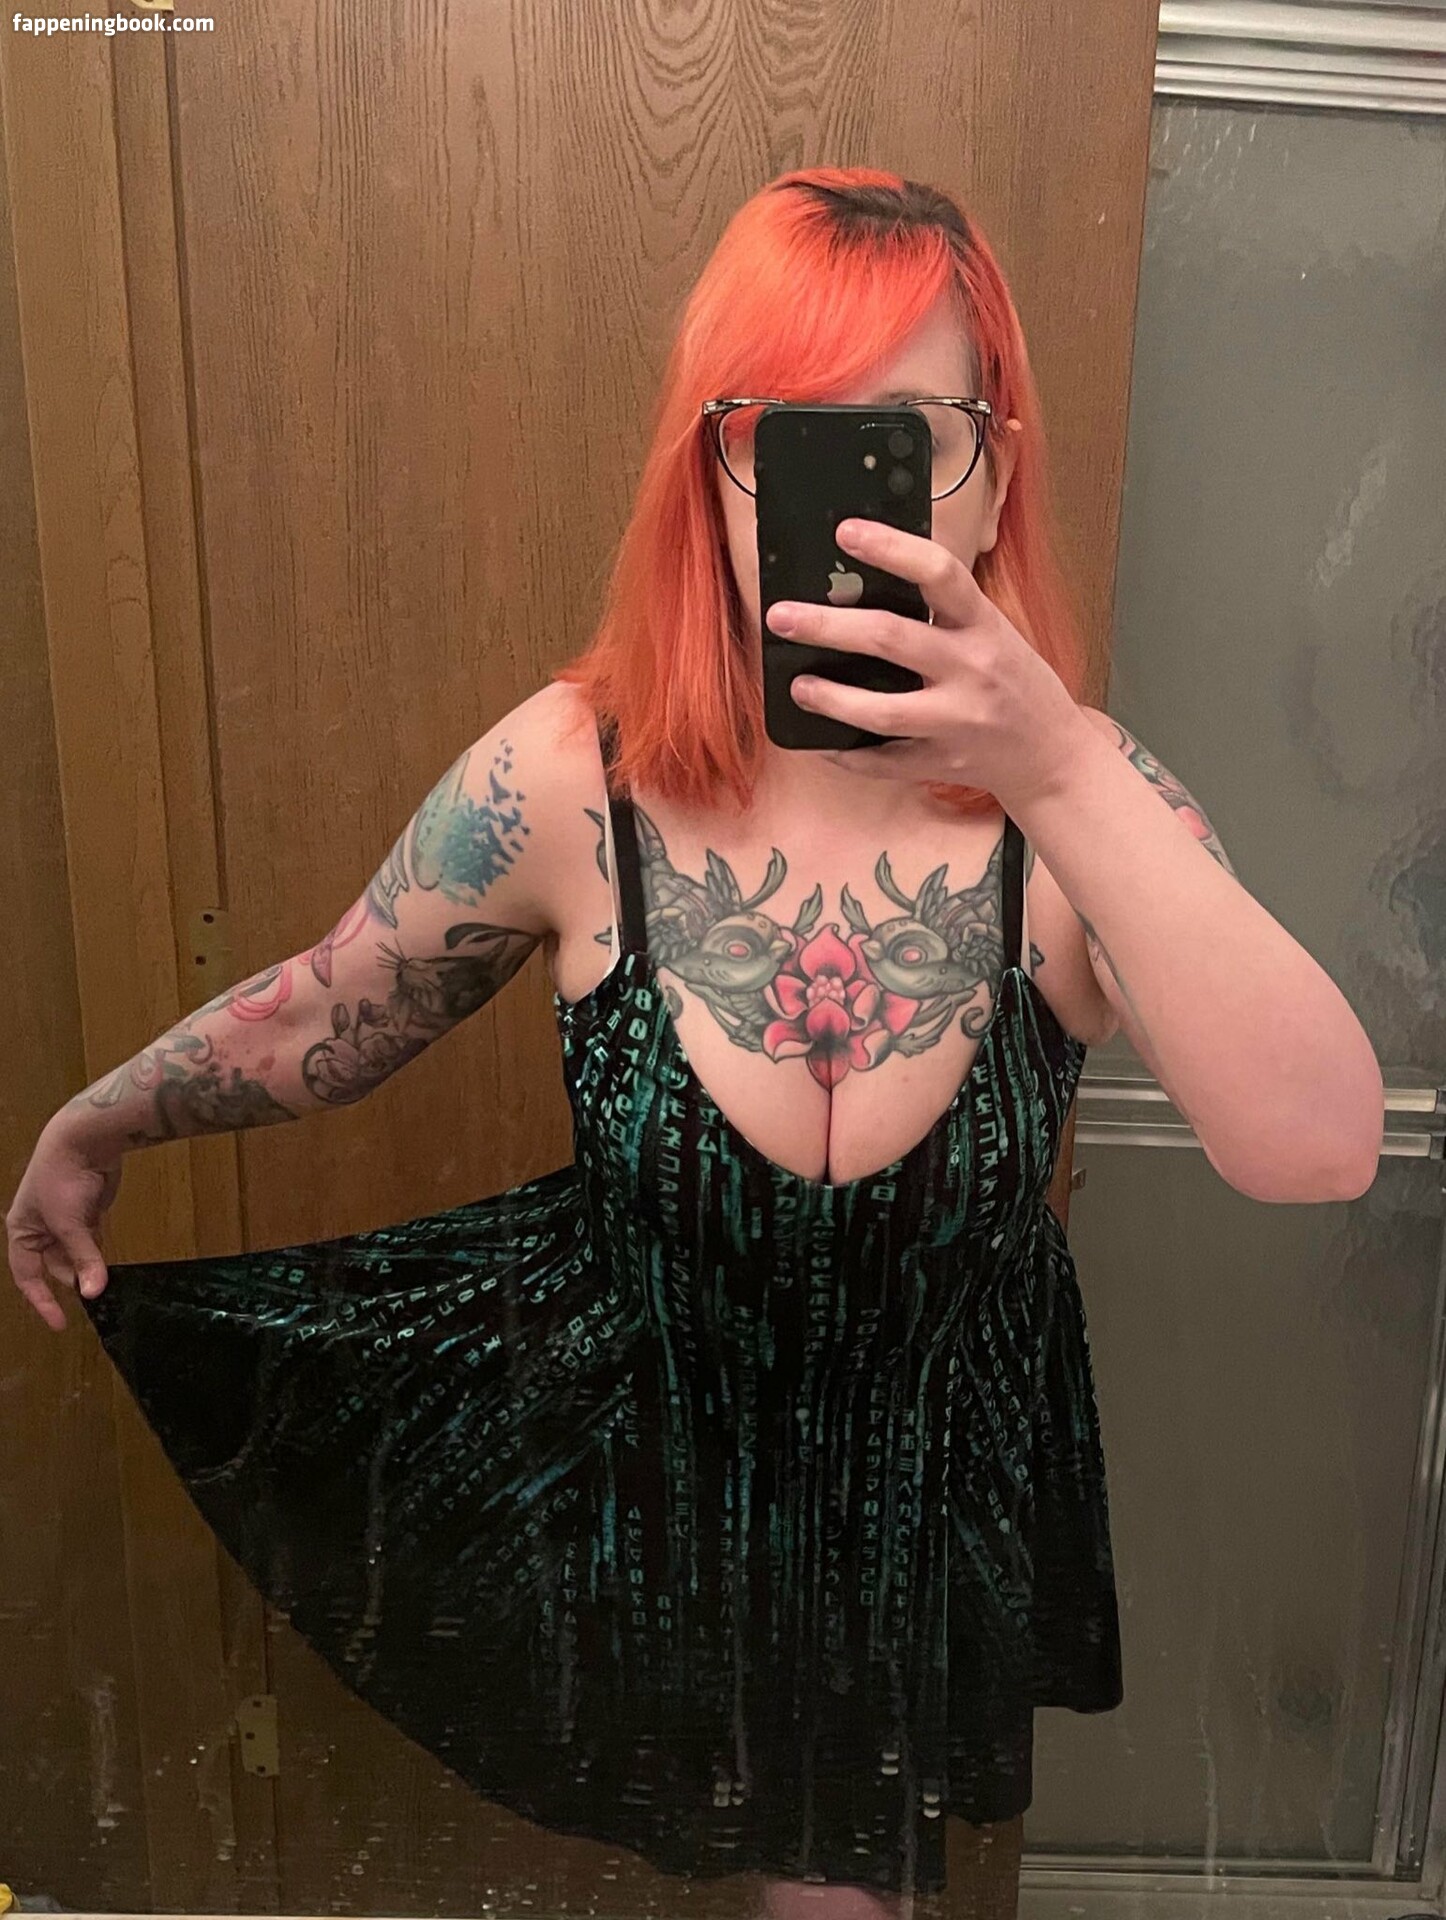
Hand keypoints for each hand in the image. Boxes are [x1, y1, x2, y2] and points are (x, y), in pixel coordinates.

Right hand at [6, 1120, 122, 1331]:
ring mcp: (65, 1221)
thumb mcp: (70, 1223)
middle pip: (55, 1267)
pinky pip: (91, 1242)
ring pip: (75, 1255)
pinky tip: (110, 1266)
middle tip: (96, 1296)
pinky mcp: (88, 1213)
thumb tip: (93, 1292)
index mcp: (22, 1231)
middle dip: (73, 1280)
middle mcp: (40, 1228)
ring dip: (88, 1268)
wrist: (85, 1140)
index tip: (60, 1324)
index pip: (27, 1276)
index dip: (42, 1300)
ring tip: (105, 1284)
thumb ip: (83, 1258)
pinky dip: (98, 1253)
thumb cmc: (63, 1180)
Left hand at [765, 518, 1092, 807]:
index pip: (939, 573)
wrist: (1052, 755)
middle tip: (781, 616)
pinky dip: (846, 753)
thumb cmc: (1012, 682)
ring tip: (796, 685)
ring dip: (830, 698)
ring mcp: (957, 721)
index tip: (845, 532)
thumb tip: (863, 582)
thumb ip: (944, 611)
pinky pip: (882, 762)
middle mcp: (972, 669)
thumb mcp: (992, 632)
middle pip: (891, 638)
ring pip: (881, 711)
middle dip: (828, 626)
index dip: (891, 549)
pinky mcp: (942, 762)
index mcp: (984, 625)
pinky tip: (819, 740)